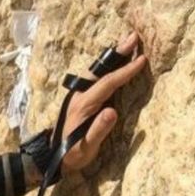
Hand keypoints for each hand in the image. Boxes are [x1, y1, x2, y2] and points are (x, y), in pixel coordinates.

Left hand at [61, 31, 146, 171]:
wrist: (52, 158)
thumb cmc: (72, 155)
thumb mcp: (87, 147)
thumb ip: (99, 130)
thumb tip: (112, 111)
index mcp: (83, 106)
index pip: (108, 83)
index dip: (125, 71)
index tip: (142, 59)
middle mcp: (79, 97)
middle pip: (100, 70)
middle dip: (117, 53)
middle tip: (133, 36)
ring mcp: (77, 97)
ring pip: (96, 72)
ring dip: (111, 58)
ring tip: (127, 44)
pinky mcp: (79, 100)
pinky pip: (94, 79)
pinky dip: (106, 67)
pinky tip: (114, 63)